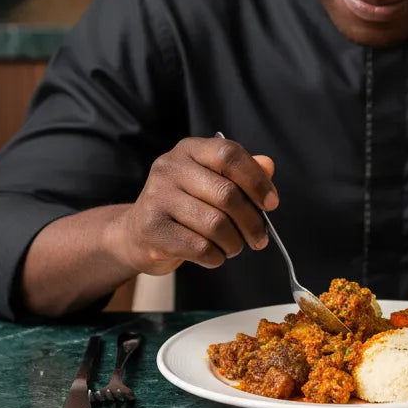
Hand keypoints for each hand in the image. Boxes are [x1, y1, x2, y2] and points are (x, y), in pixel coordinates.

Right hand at [108, 137, 277, 275]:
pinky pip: (200, 247)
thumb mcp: (213, 182)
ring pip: (216, 224)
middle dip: (252, 222)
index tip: (272, 203)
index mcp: (189, 150)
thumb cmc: (185, 206)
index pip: (229, 154)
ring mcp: (156, 197)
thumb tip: (268, 166)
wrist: (136, 234)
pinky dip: (216, 256)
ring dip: (235, 242)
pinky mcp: (152, 229)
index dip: (257, 180)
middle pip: (227, 194)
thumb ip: (243, 173)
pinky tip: (215, 255)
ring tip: (234, 247)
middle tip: (260, 238)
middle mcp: (169, 168)